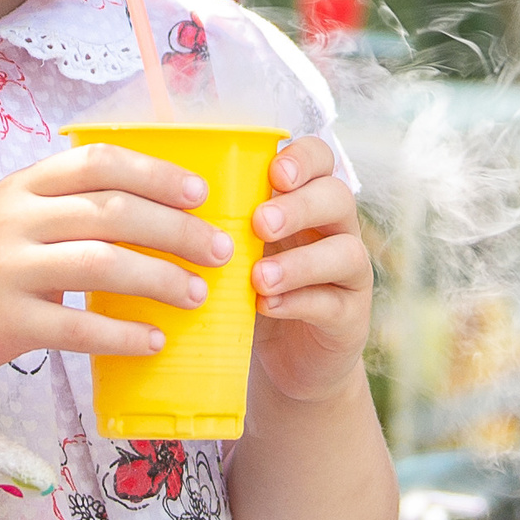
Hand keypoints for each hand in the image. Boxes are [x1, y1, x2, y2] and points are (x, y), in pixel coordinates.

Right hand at [0, 143, 238, 381]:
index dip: (156, 173)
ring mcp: (7, 270)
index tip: (200, 192)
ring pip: (102, 264)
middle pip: (113, 211)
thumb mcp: (0, 215)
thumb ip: (57, 206)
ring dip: (161, 278)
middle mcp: (15, 219)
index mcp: (20, 185)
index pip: (99, 161)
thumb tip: (144, 210)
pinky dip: (123, 334)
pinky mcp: (4, 323)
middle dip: (177, 229)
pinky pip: (77, 328)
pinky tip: (154, 340)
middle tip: (220, 248)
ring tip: (198, 294)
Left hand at [245, 135, 373, 408]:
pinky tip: (267, 306)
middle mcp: (335, 228)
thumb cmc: (250, 289)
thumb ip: (221, 221)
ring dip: (300, 262)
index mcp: (306, 199)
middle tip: (260, 224)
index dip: (303, 159)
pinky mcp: (350, 316)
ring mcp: (349, 273)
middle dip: (299, 207)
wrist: (282, 359)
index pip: (320, 159)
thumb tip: (168, 195)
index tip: (274, 173)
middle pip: (338, 197)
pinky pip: (334, 303)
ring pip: (346, 251)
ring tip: (259, 278)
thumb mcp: (237, 249)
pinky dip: (299, 302)